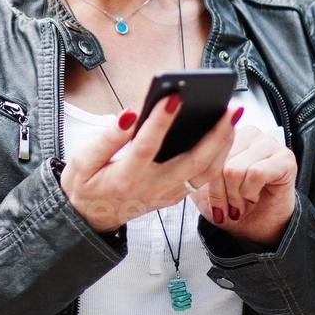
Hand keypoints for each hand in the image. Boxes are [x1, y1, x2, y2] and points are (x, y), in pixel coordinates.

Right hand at [59, 92, 242, 233]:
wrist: (93, 217)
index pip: (147, 145)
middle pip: (193, 161)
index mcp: (126, 177)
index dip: (160, 120)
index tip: (173, 96)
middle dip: (214, 133)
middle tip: (227, 108)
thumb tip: (129, 115)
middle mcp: (153, 187)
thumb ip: (107, 138)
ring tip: (231, 115)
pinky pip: (204, 176)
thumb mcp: (83, 161)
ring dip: (224, 143)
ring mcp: (169, 193)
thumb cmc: (87, 185)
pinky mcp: (176, 194)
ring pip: (206, 171)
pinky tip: (223, 133)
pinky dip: (219, 154)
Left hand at [187, 123, 297, 249]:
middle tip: (231, 203)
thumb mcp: (201, 185)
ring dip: (237, 195)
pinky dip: (251, 193)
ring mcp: (269, 143)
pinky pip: (256, 173)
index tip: (214, 197)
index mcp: (228, 133)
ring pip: (236, 169)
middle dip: (223, 192)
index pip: (207, 150)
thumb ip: (191, 165)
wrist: (255, 228)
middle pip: (220, 162)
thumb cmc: (229, 205)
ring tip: (243, 201)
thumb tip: (177, 147)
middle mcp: (250, 133)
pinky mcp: (286, 158)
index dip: (207, 181)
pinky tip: (255, 197)